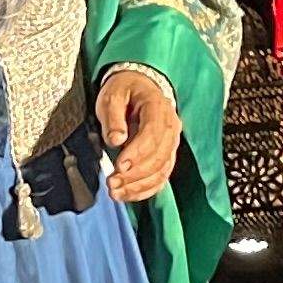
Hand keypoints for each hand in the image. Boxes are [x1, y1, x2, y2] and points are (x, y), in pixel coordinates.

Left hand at [95, 69, 181, 203]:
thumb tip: (116, 140)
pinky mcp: (166, 156)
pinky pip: (161, 178)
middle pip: (159, 157)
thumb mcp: (112, 95)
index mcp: (158, 108)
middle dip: (135, 175)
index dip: (137, 153)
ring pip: (162, 171)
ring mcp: (171, 144)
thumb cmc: (124, 91)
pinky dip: (145, 190)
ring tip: (115, 193)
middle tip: (112, 183)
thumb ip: (113, 117)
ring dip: (138, 186)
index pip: (152, 135)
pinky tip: (126, 195)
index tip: (118, 166)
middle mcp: (171, 127)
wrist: (139, 87)